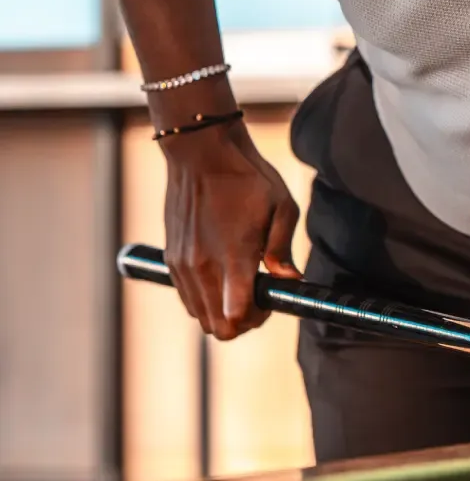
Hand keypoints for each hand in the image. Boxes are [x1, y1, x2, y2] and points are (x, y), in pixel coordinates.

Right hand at [162, 120, 301, 340]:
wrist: (202, 153)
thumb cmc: (247, 177)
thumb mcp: (282, 206)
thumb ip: (283, 249)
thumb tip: (288, 280)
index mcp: (233, 256)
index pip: (236, 316)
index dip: (257, 318)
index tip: (269, 302)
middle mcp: (202, 267)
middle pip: (218, 327)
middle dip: (242, 321)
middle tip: (258, 296)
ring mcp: (182, 266)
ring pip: (200, 317)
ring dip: (222, 311)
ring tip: (241, 283)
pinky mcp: (170, 260)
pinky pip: (187, 298)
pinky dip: (205, 299)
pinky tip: (223, 275)